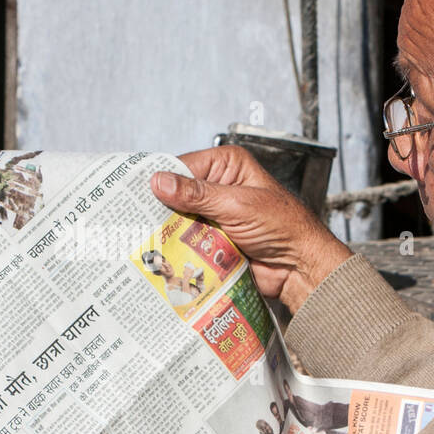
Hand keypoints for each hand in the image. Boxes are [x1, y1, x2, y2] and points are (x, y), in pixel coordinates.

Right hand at [150, 146, 350, 311]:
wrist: (299, 267)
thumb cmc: (283, 226)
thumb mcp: (237, 204)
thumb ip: (197, 194)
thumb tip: (160, 181)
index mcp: (227, 166)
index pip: (183, 166)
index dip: (160, 179)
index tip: (133, 192)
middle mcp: (218, 187)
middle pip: (177, 194)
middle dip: (160, 208)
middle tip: (133, 218)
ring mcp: (213, 215)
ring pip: (178, 220)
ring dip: (167, 230)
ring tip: (143, 237)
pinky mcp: (211, 240)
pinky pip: (186, 242)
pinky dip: (177, 248)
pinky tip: (160, 253)